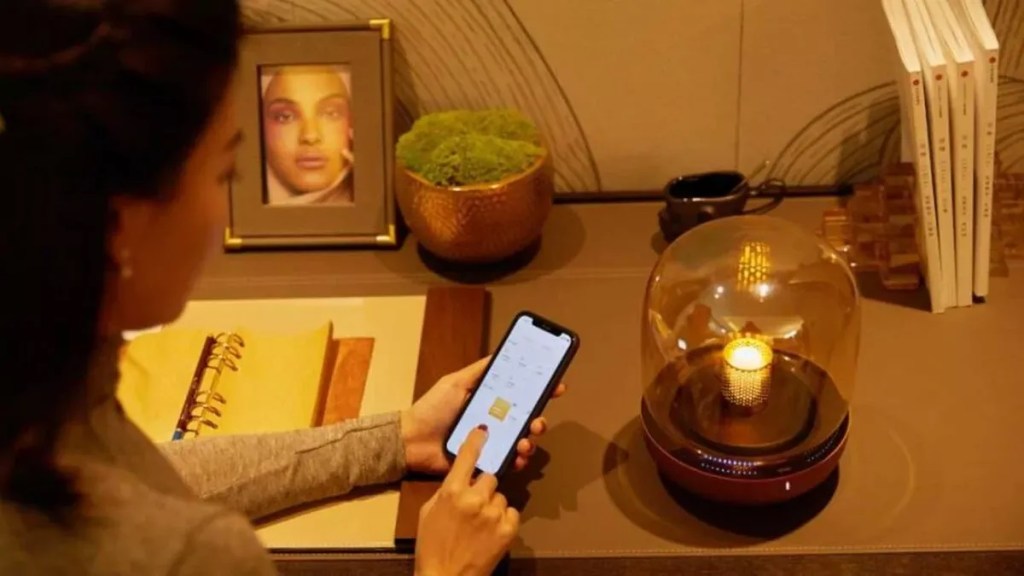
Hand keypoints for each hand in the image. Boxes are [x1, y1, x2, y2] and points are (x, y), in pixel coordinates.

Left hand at [401, 356, 566, 474]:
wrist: (412, 440)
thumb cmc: (433, 409)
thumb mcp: (455, 383)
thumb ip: (478, 371)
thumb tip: (501, 353)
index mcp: (489, 402)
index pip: (520, 395)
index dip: (540, 391)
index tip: (557, 386)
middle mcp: (495, 422)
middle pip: (526, 420)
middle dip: (539, 420)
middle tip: (538, 420)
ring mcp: (491, 443)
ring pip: (522, 442)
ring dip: (530, 441)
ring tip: (525, 440)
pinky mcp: (485, 462)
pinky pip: (508, 462)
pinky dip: (517, 460)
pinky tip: (517, 456)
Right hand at [415, 427, 517, 575]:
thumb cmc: (431, 545)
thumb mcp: (429, 512)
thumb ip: (446, 491)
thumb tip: (461, 478)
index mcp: (452, 492)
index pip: (468, 457)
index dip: (476, 442)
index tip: (484, 431)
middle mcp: (475, 498)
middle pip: (489, 477)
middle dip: (483, 487)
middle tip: (474, 504)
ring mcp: (494, 513)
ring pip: (501, 495)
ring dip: (493, 505)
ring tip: (480, 524)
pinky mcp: (508, 529)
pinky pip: (512, 511)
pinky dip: (504, 519)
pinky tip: (490, 531)